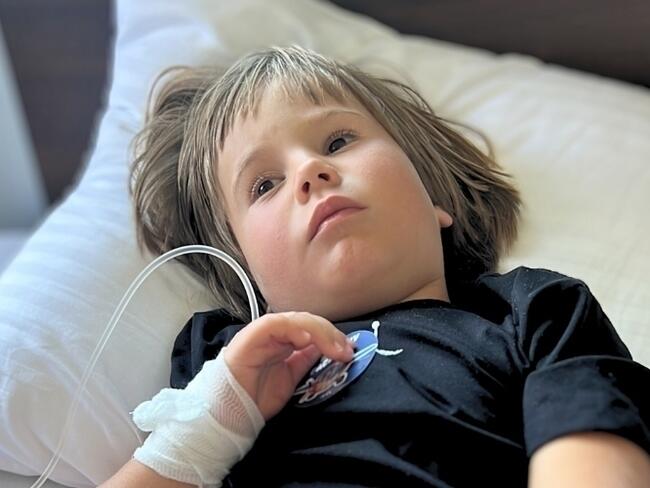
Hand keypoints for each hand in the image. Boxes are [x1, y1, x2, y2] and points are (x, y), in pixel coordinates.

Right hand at [224, 311, 354, 419]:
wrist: (229, 412)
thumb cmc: (256, 397)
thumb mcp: (291, 378)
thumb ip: (305, 361)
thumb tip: (327, 349)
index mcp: (283, 341)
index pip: (311, 328)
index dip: (332, 336)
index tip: (349, 351)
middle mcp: (274, 334)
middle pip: (306, 321)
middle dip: (329, 333)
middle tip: (346, 351)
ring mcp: (262, 334)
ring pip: (293, 319)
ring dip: (317, 330)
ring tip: (333, 348)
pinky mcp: (251, 338)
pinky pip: (273, 325)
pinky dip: (292, 329)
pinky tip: (307, 340)